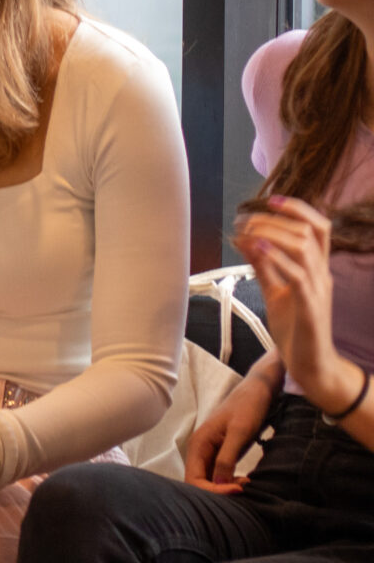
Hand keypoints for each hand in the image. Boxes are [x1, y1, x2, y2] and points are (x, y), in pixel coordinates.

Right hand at [184, 372, 273, 493]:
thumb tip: (219, 483)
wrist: (257, 391)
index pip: (194, 479)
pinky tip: (244, 480)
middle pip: (199, 481)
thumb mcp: (239, 433)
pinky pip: (219, 473)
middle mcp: (200, 450)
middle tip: (244, 488)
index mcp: (198, 444)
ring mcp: (209, 451)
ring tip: (247, 484)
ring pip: (209, 479)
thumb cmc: (248, 408)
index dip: (213, 490)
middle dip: (219, 491)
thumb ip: (226, 458)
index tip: (239, 489)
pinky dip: (230, 481)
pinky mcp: (220, 453)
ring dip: (225, 487)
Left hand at [235, 197, 361, 408]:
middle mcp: (321, 275)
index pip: (319, 228)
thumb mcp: (274, 290)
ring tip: (248, 230)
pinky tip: (257, 248)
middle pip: (309, 232)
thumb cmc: (294, 327)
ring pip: (305, 249)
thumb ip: (263, 265)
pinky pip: (299, 276)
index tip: (271, 200)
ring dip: (274, 233)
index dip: (299, 209)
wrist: (309, 365)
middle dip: (276, 220)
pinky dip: (278, 258)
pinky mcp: (310, 308)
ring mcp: (318, 291)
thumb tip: (244, 238)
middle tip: (247, 219)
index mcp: (316, 268)